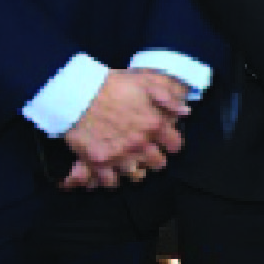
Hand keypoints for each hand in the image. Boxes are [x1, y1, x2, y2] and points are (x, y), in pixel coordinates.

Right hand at [60, 70, 188, 189]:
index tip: (165, 140)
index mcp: (153, 125)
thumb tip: (186, 112)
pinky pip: (111, 182)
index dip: (171, 142)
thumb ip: (168, 98)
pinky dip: (112, 178)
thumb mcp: (145, 82)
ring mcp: (119, 156)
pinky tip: (112, 170)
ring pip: (136, 176)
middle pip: (158, 163)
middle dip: (155, 156)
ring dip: (135, 168)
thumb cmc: (112, 85)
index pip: (175, 145)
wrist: (78, 93)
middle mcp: (139, 144)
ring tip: (130, 160)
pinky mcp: (99, 163)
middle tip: (146, 149)